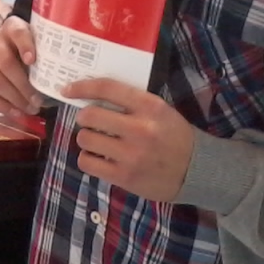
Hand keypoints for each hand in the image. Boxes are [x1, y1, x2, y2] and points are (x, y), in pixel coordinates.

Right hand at [0, 15, 42, 114]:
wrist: (11, 46)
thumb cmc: (31, 47)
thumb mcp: (39, 43)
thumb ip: (47, 53)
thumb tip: (62, 80)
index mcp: (12, 27)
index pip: (18, 33)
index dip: (25, 46)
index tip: (32, 61)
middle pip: (6, 63)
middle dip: (23, 85)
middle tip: (38, 101)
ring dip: (14, 98)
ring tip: (30, 109)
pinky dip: (0, 105)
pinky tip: (15, 112)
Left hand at [63, 78, 195, 202]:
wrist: (197, 171)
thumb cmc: (174, 136)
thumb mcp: (160, 111)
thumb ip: (131, 102)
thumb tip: (92, 96)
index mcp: (150, 107)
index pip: (107, 88)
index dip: (81, 87)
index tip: (66, 89)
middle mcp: (139, 129)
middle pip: (89, 115)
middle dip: (84, 117)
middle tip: (90, 122)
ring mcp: (131, 155)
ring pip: (85, 139)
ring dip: (87, 139)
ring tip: (98, 141)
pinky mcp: (124, 176)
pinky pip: (87, 162)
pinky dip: (88, 158)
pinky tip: (99, 158)